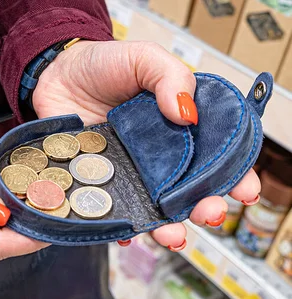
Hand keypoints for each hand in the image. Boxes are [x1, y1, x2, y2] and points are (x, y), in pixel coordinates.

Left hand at [33, 40, 260, 250]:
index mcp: (179, 128)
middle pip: (189, 191)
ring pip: (154, 209)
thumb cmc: (103, 66)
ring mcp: (129, 173)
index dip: (234, 175)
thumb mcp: (144, 59)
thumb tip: (187, 115)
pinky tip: (127, 233)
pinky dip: (121, 228)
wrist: (57, 74)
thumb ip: (170, 78)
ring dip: (168, 228)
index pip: (214, 156)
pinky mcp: (99, 183)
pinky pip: (113, 212)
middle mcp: (158, 157)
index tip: (244, 190)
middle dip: (204, 208)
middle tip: (209, 212)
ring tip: (172, 235)